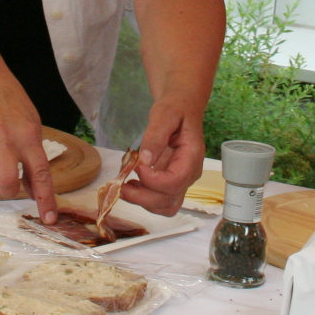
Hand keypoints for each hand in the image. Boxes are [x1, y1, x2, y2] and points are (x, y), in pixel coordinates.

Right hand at [0, 80, 57, 224]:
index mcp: (28, 135)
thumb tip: (32, 191)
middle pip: (5, 182)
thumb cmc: (12, 104)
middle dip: (8, 190)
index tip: (49, 219)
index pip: (40, 174)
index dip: (45, 199)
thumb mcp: (32, 126)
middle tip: (8, 182)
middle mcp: (5, 138)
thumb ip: (33, 158)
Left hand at [121, 101, 205, 215]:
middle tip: (122, 185)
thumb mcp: (164, 114)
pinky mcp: (171, 183)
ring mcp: (181, 181)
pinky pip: (161, 202)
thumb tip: (145, 160)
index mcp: (192, 156)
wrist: (181, 108)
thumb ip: (155, 136)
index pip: (175, 181)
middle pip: (170, 200)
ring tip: (125, 187)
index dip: (153, 180)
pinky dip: (145, 200)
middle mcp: (190, 173)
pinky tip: (132, 185)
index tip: (136, 166)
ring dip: (143, 202)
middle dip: (143, 197)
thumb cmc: (175, 108)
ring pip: (165, 206)